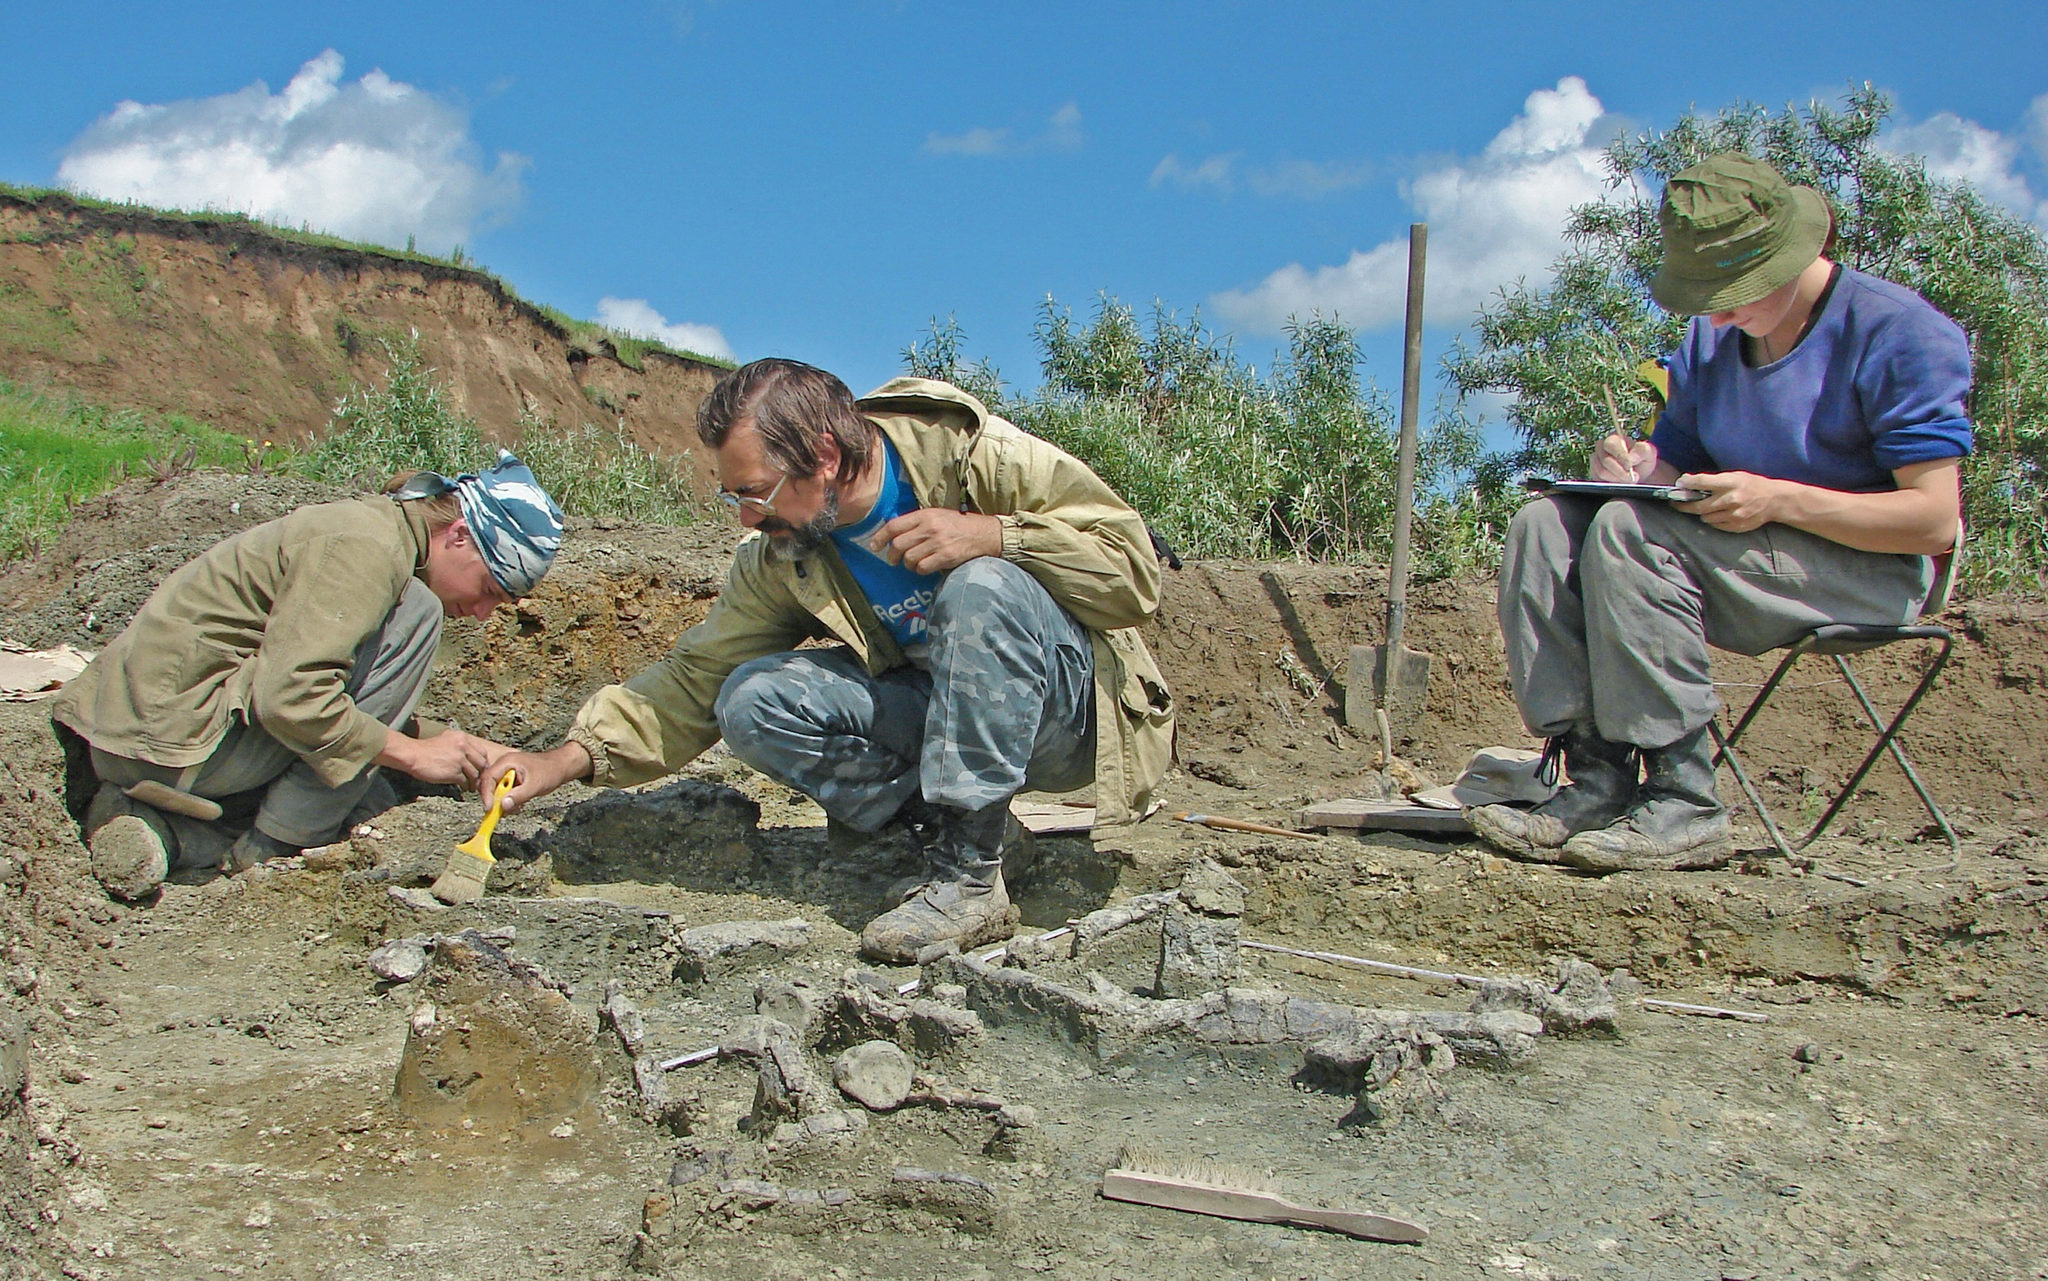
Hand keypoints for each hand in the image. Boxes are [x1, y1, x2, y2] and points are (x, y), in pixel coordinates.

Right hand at [378, 727, 494, 788]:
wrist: (412, 755)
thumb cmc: (426, 749)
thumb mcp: (446, 739)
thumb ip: (461, 745)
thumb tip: (471, 756)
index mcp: (463, 737)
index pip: (482, 751)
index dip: (482, 761)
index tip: (480, 768)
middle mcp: (463, 747)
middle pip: (481, 763)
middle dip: (480, 773)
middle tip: (477, 779)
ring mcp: (459, 760)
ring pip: (474, 774)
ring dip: (472, 782)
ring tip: (469, 786)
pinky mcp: (454, 772)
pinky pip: (465, 781)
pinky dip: (464, 785)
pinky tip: (461, 787)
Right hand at [482, 743, 592, 814]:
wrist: (561, 767)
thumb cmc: (550, 771)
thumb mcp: (535, 785)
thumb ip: (519, 796)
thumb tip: (503, 805)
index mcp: (507, 762)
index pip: (488, 778)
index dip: (486, 794)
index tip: (489, 808)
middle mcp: (504, 766)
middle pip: (489, 785)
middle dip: (495, 799)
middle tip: (502, 811)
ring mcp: (507, 773)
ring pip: (496, 790)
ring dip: (503, 801)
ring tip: (516, 806)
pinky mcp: (511, 780)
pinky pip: (504, 792)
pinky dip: (509, 800)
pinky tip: (519, 803)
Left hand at [870, 509, 1002, 573]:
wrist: (984, 533)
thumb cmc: (958, 525)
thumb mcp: (936, 515)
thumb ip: (917, 522)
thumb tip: (894, 534)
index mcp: (924, 515)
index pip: (894, 526)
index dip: (880, 537)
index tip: (875, 546)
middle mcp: (929, 528)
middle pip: (898, 544)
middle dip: (892, 555)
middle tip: (893, 560)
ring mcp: (937, 543)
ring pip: (909, 558)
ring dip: (909, 564)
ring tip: (915, 563)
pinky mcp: (945, 556)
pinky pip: (923, 568)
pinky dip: (921, 570)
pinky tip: (926, 567)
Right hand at [1591, 432, 1656, 481]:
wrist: (1639, 473)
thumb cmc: (1642, 460)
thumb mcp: (1649, 452)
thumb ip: (1643, 450)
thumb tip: (1632, 457)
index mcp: (1614, 438)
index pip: (1611, 445)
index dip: (1621, 457)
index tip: (1630, 466)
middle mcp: (1601, 447)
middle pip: (1606, 461)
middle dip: (1620, 472)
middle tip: (1632, 478)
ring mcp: (1596, 460)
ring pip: (1602, 472)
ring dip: (1617, 478)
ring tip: (1628, 480)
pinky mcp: (1594, 472)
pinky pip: (1599, 479)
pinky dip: (1611, 482)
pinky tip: (1620, 482)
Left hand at [1673, 471, 1785, 532]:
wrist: (1775, 500)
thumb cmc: (1752, 485)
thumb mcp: (1735, 476)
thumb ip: (1714, 479)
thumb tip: (1688, 481)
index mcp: (1730, 483)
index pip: (1702, 482)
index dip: (1687, 484)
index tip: (1679, 485)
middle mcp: (1731, 499)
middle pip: (1699, 506)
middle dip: (1684, 505)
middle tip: (1677, 503)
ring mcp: (1734, 515)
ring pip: (1705, 517)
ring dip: (1701, 513)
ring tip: (1704, 507)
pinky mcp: (1736, 526)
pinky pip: (1716, 525)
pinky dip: (1713, 520)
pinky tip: (1718, 514)